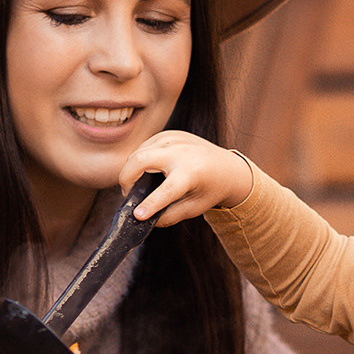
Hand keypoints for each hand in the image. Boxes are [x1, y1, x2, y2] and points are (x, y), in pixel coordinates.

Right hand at [123, 130, 254, 224]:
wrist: (228, 167)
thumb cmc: (211, 189)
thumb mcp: (194, 208)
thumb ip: (170, 216)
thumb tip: (144, 218)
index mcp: (192, 173)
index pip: (167, 191)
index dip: (150, 204)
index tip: (136, 215)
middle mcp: (182, 152)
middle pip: (140, 160)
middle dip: (126, 178)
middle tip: (128, 193)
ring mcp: (175, 139)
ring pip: (138, 152)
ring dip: (131, 169)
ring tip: (139, 185)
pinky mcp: (170, 134)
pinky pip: (144, 146)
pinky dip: (139, 159)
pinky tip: (147, 170)